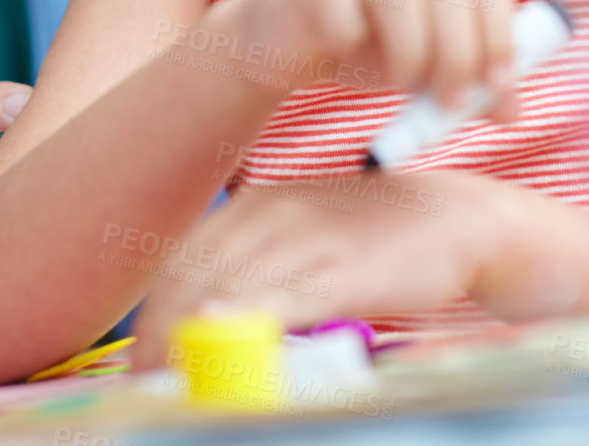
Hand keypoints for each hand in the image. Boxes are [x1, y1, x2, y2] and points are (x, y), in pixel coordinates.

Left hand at [128, 171, 487, 369]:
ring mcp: (307, 240)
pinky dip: (247, 317)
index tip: (138, 361)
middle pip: (194, 278)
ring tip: (172, 380)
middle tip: (146, 382)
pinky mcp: (344, 270)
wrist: (450, 216)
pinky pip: (285, 296)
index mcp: (253, 206)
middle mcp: (271, 215)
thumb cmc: (369, 235)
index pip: (180, 262)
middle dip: (161, 335)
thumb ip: (251, 266)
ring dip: (190, 337)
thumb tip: (198, 315)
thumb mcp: (299, 235)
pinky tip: (220, 333)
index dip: (151, 315)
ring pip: (229, 288)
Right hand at [215, 0, 518, 118]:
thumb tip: (513, 113)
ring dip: (411, 49)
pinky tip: (345, 50)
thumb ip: (469, 84)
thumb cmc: (367, 48)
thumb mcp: (427, 67)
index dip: (499, 35)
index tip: (497, 86)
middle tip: (452, 103)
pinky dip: (351, 38)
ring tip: (402, 84)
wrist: (287, 44)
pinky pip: (341, 8)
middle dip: (458, 51)